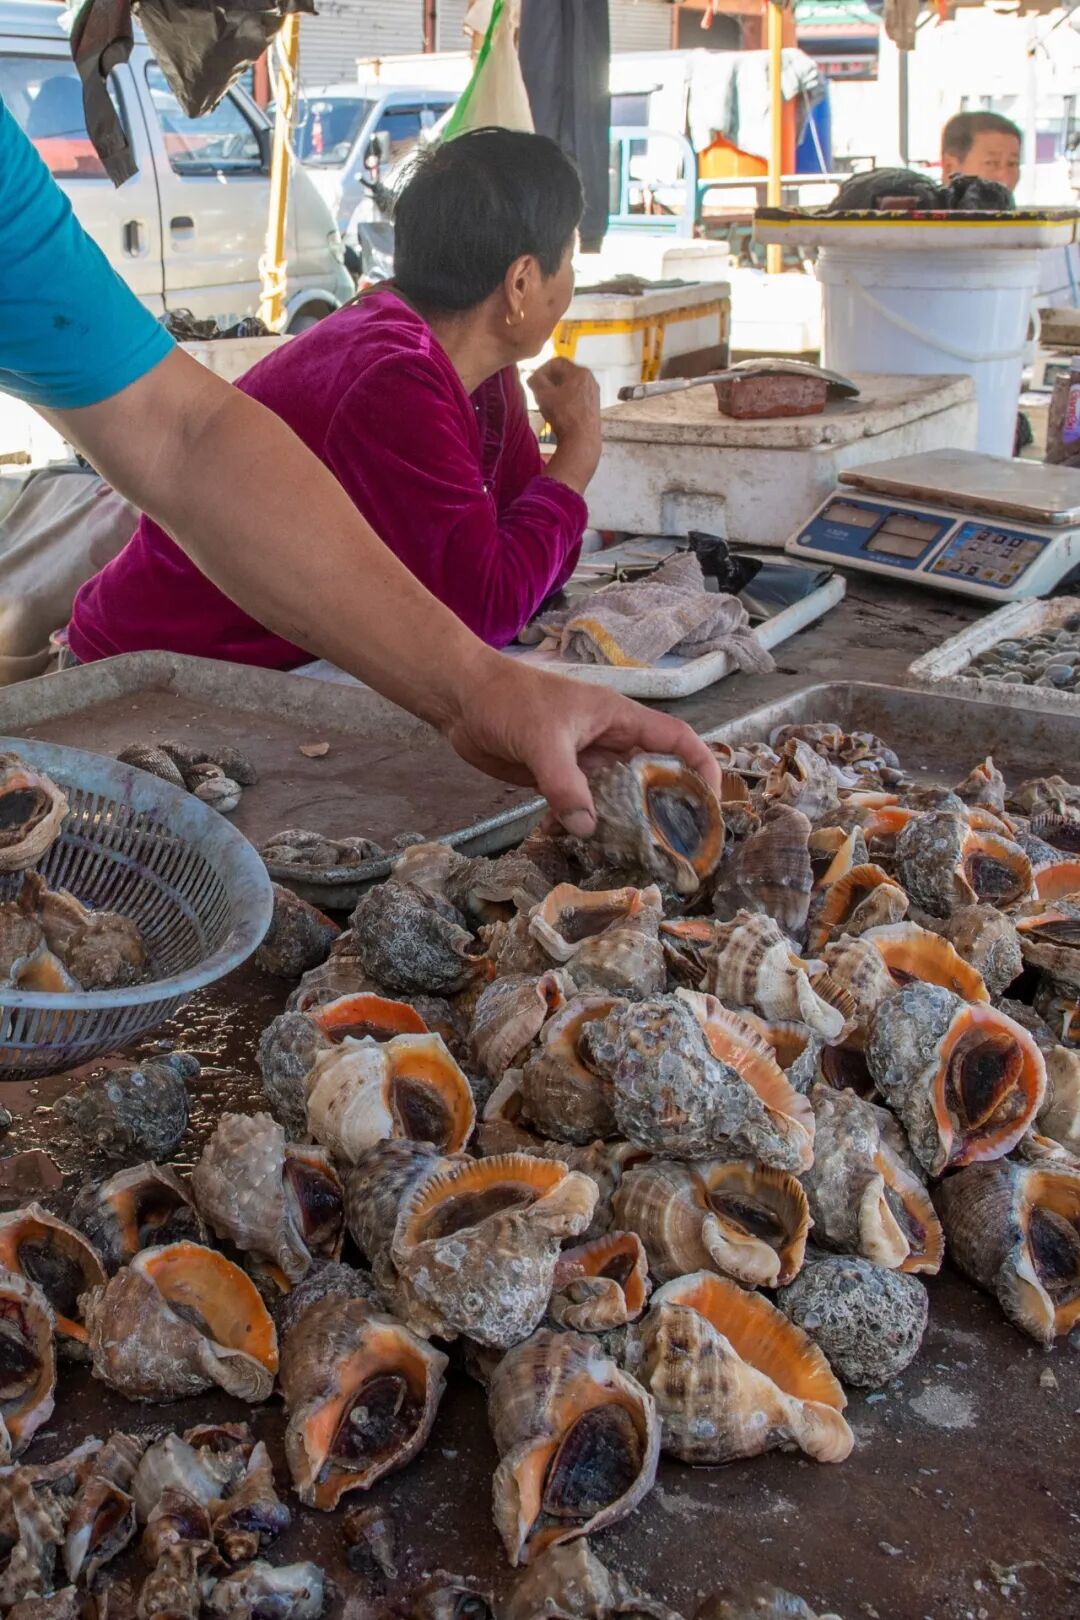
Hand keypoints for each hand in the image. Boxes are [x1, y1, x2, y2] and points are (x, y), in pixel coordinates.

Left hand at [441, 651, 721, 837]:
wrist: (462, 699)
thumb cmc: (509, 702)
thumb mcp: (543, 742)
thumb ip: (566, 785)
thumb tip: (588, 828)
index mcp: (618, 718)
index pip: (675, 738)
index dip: (700, 764)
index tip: (713, 798)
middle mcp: (608, 740)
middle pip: (652, 774)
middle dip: (668, 805)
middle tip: (679, 845)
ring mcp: (584, 761)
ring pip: (619, 794)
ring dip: (629, 820)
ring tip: (643, 856)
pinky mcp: (559, 777)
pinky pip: (586, 804)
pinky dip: (592, 824)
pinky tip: (594, 847)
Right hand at [528, 358, 601, 493]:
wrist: (582, 439)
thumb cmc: (563, 414)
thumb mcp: (544, 395)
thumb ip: (536, 381)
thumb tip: (532, 378)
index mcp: (580, 371)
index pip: (557, 362)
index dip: (541, 369)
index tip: (533, 381)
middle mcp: (590, 379)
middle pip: (565, 373)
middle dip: (549, 380)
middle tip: (538, 390)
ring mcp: (594, 393)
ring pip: (571, 385)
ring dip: (556, 390)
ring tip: (546, 401)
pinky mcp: (594, 406)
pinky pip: (577, 396)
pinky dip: (566, 398)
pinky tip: (559, 410)